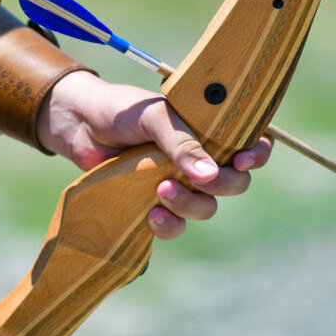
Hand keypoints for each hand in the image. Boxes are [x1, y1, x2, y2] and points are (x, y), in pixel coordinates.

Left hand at [36, 71, 272, 239]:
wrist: (78, 124)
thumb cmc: (121, 109)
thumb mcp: (153, 116)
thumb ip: (181, 142)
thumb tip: (210, 176)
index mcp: (209, 129)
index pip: (251, 143)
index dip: (257, 156)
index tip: (243, 160)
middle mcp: (199, 157)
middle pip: (234, 182)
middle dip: (223, 186)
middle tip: (198, 181)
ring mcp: (179, 182)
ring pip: (206, 208)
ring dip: (191, 207)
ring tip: (161, 192)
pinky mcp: (154, 203)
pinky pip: (176, 225)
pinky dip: (170, 226)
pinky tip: (152, 217)